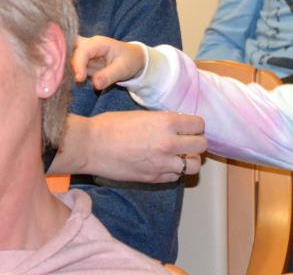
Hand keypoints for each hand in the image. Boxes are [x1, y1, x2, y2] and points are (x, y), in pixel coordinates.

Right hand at [55, 111, 207, 182]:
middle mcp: (169, 143)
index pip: (198, 124)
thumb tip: (175, 125)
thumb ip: (161, 121)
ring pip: (193, 165)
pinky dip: (173, 171)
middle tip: (186, 140)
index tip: (188, 126)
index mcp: (165, 122)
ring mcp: (163, 164)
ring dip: (188, 159)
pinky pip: (175, 177)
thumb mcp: (140, 114)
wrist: (90, 146)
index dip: (194, 125)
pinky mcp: (154, 179)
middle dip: (195, 142)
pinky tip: (162, 164)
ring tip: (178, 155)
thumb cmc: (109, 125)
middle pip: (201, 145)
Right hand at [71, 34, 146, 89]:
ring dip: (70, 69)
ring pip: (70, 59)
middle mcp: (88, 45)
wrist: (134, 60)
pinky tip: (75, 80)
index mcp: (98, 43)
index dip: (78, 65)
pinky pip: (73, 66)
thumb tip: (95, 85)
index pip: (82, 51)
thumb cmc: (130, 61)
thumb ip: (109, 76)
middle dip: (67, 62)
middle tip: (71, 77)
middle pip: (70, 50)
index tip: (80, 79)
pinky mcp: (84, 61)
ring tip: (73, 80)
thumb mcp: (123, 69)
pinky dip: (73, 73)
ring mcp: (85, 52)